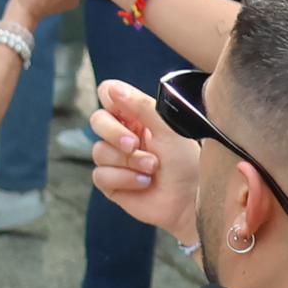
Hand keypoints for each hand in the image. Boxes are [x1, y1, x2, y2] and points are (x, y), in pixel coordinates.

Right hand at [88, 78, 194, 235]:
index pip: (109, 95)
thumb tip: (113, 88)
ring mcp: (116, 159)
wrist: (190, 199)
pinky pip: (100, 174)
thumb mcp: (168, 128)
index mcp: (137, 116)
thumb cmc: (185, 162)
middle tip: (134, 144)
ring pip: (99, 150)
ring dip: (128, 161)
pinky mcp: (111, 182)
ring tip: (152, 168)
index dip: (111, 98)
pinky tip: (143, 183)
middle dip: (114, 133)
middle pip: (97, 120)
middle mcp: (123, 135)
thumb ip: (142, 105)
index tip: (125, 110)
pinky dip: (124, 178)